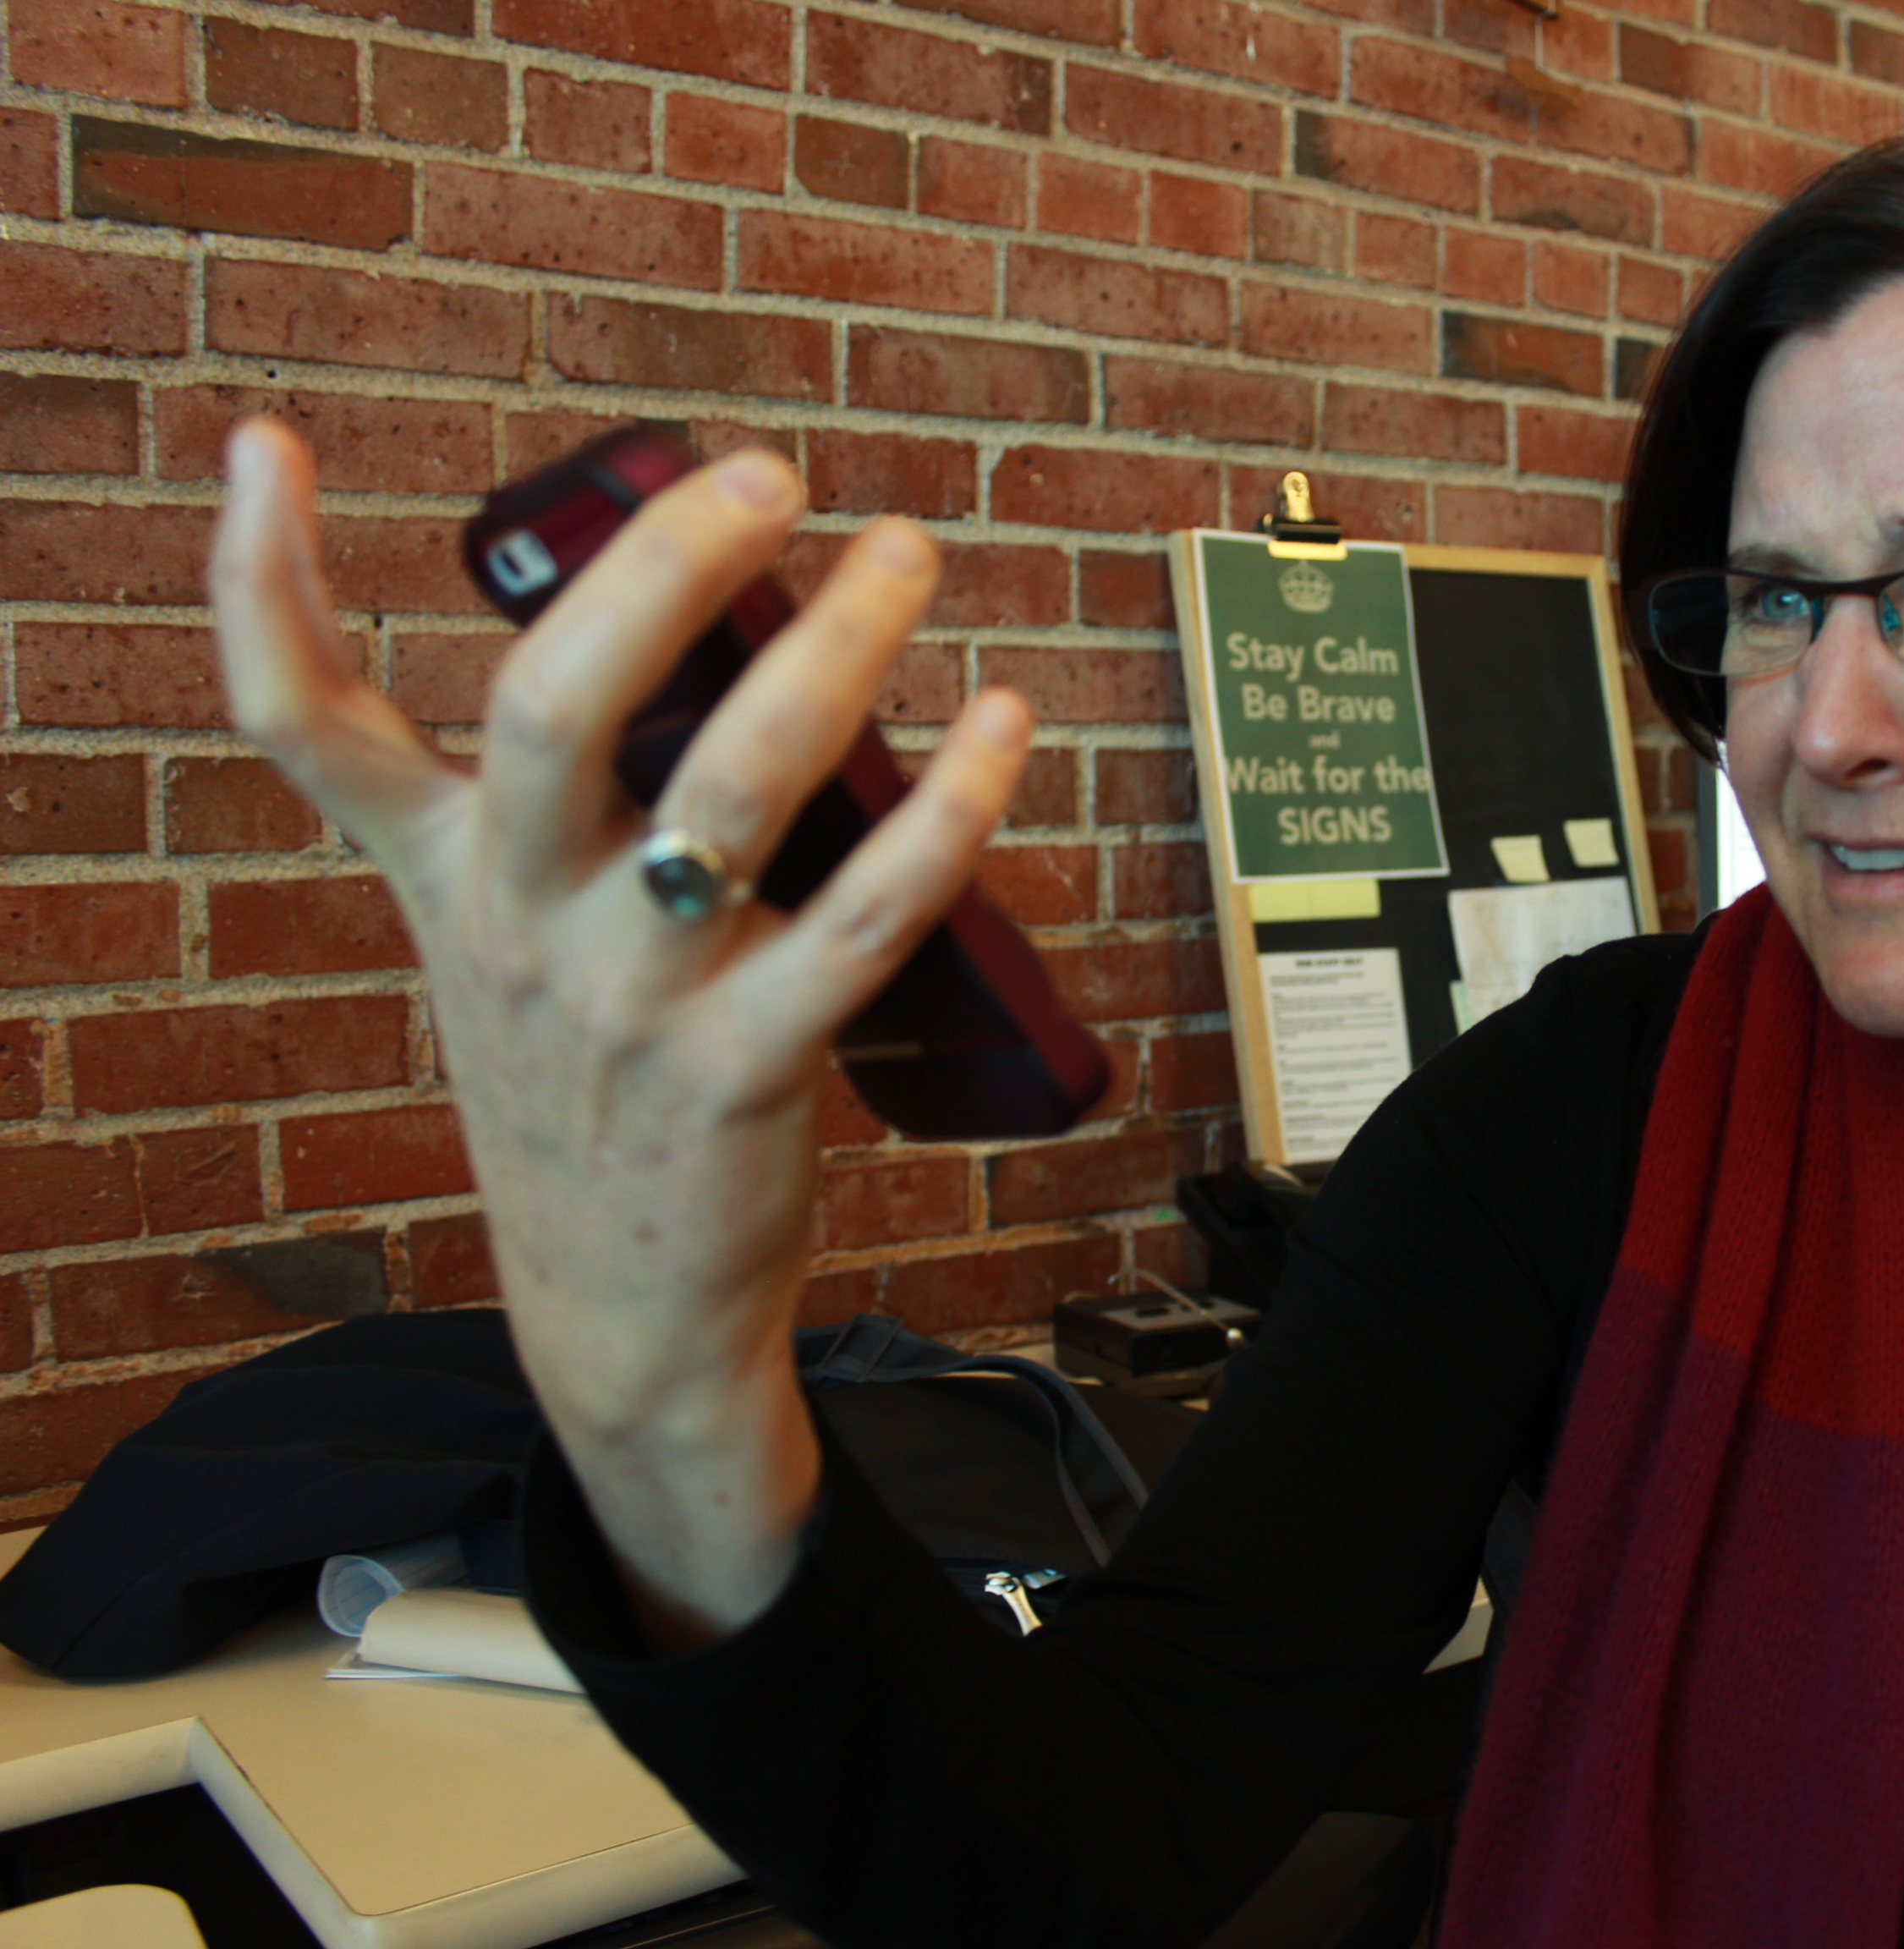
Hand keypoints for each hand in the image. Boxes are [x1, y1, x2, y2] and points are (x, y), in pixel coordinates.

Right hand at [209, 419, 1037, 1640]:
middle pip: (548, 706)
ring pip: (734, 785)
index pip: (300, 723)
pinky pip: (863, 916)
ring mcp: (628, 1000)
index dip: (255, 581)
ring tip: (909, 559)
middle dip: (660, 565)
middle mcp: (518, 923)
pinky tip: (1000, 725)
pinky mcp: (743, 1071)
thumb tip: (695, 629)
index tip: (262, 443)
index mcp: (449, 875)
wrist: (622, 1309)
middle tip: (769, 477)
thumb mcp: (524, 941)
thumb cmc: (595, 1081)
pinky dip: (948, 808)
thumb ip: (557, 807)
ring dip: (837, 651)